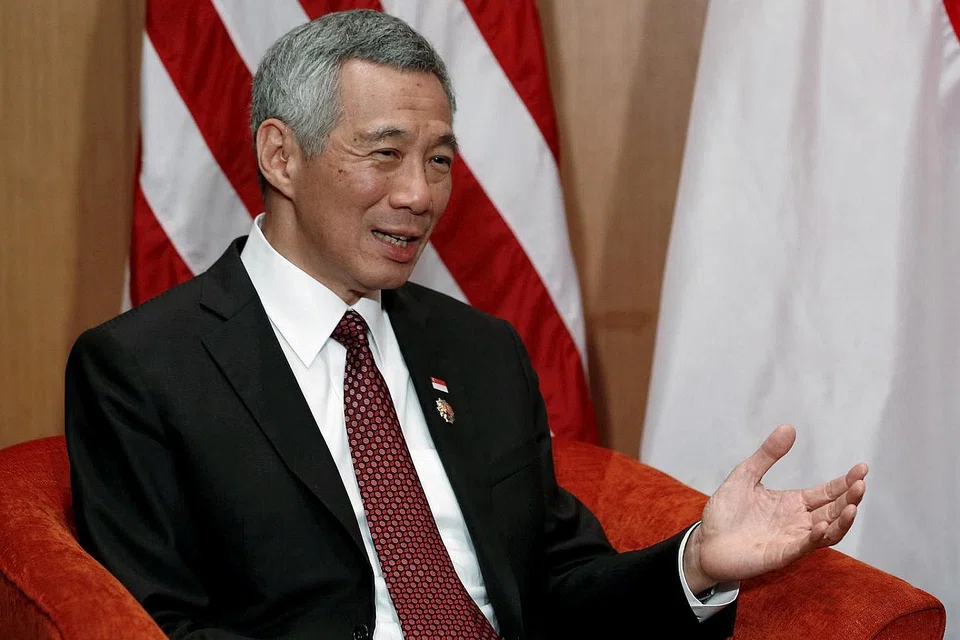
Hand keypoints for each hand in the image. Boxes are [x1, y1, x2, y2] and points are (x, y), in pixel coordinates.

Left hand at [682, 424, 866, 593]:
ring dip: (843, 520)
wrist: (706, 542)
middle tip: (861, 482)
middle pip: (834, 510)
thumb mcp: (746, 475)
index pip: (827, 492)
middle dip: (850, 497)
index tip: (861, 468)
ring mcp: (792, 539)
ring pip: (829, 532)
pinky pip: (804, 547)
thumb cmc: (726, 513)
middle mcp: (798, 521)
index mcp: (793, 503)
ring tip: (853, 504)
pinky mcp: (781, 554)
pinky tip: (821, 524)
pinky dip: (815, 537)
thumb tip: (788, 428)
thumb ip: (767, 455)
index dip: (845, 482)